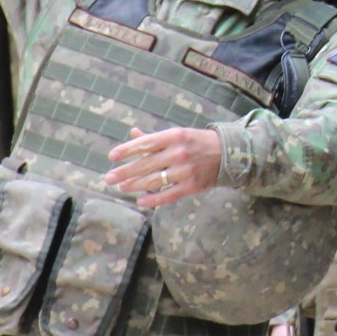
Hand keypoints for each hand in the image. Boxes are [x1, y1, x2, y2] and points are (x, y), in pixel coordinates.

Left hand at [104, 126, 222, 206]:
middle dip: (125, 172)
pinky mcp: (191, 186)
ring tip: (122, 187)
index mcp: (174, 136)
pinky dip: (153, 200)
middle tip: (109, 178)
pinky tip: (141, 200)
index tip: (112, 157)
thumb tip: (133, 134)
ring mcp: (185, 171)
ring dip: (135, 185)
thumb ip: (154, 138)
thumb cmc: (196, 143)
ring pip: (154, 181)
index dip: (127, 151)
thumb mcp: (177, 135)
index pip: (145, 144)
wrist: (227, 154)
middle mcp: (178, 153)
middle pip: (145, 164)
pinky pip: (168, 195)